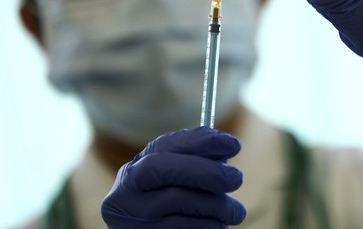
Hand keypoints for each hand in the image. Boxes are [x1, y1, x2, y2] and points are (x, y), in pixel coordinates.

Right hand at [101, 127, 245, 227]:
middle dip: (208, 171)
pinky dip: (209, 225)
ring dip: (218, 205)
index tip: (233, 145)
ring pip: (181, 203)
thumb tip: (228, 146)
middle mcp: (125, 195)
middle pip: (166, 171)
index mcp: (133, 171)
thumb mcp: (176, 182)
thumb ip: (196, 161)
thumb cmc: (171, 206)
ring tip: (236, 211)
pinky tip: (218, 224)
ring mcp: (132, 223)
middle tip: (237, 178)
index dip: (201, 142)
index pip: (164, 146)